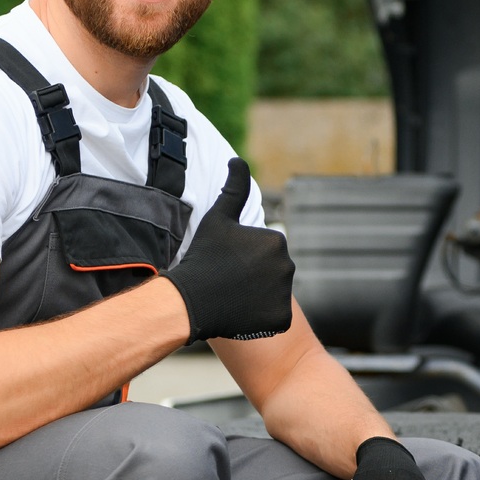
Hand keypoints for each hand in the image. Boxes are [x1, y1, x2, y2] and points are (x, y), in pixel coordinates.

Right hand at [164, 158, 294, 342]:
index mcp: (277, 240)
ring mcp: (285, 295)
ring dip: (258, 295)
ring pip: (273, 293)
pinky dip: (262, 317)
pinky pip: (275, 317)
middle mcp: (288, 266)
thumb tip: (238, 159)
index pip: (266, 250)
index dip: (245, 256)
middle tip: (229, 280)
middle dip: (254, 276)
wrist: (191, 300)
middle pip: (272, 271)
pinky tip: (241, 313)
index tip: (227, 261)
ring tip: (233, 296)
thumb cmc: (203, 256)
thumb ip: (234, 187)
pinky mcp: (281, 320)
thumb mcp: (218, 217)